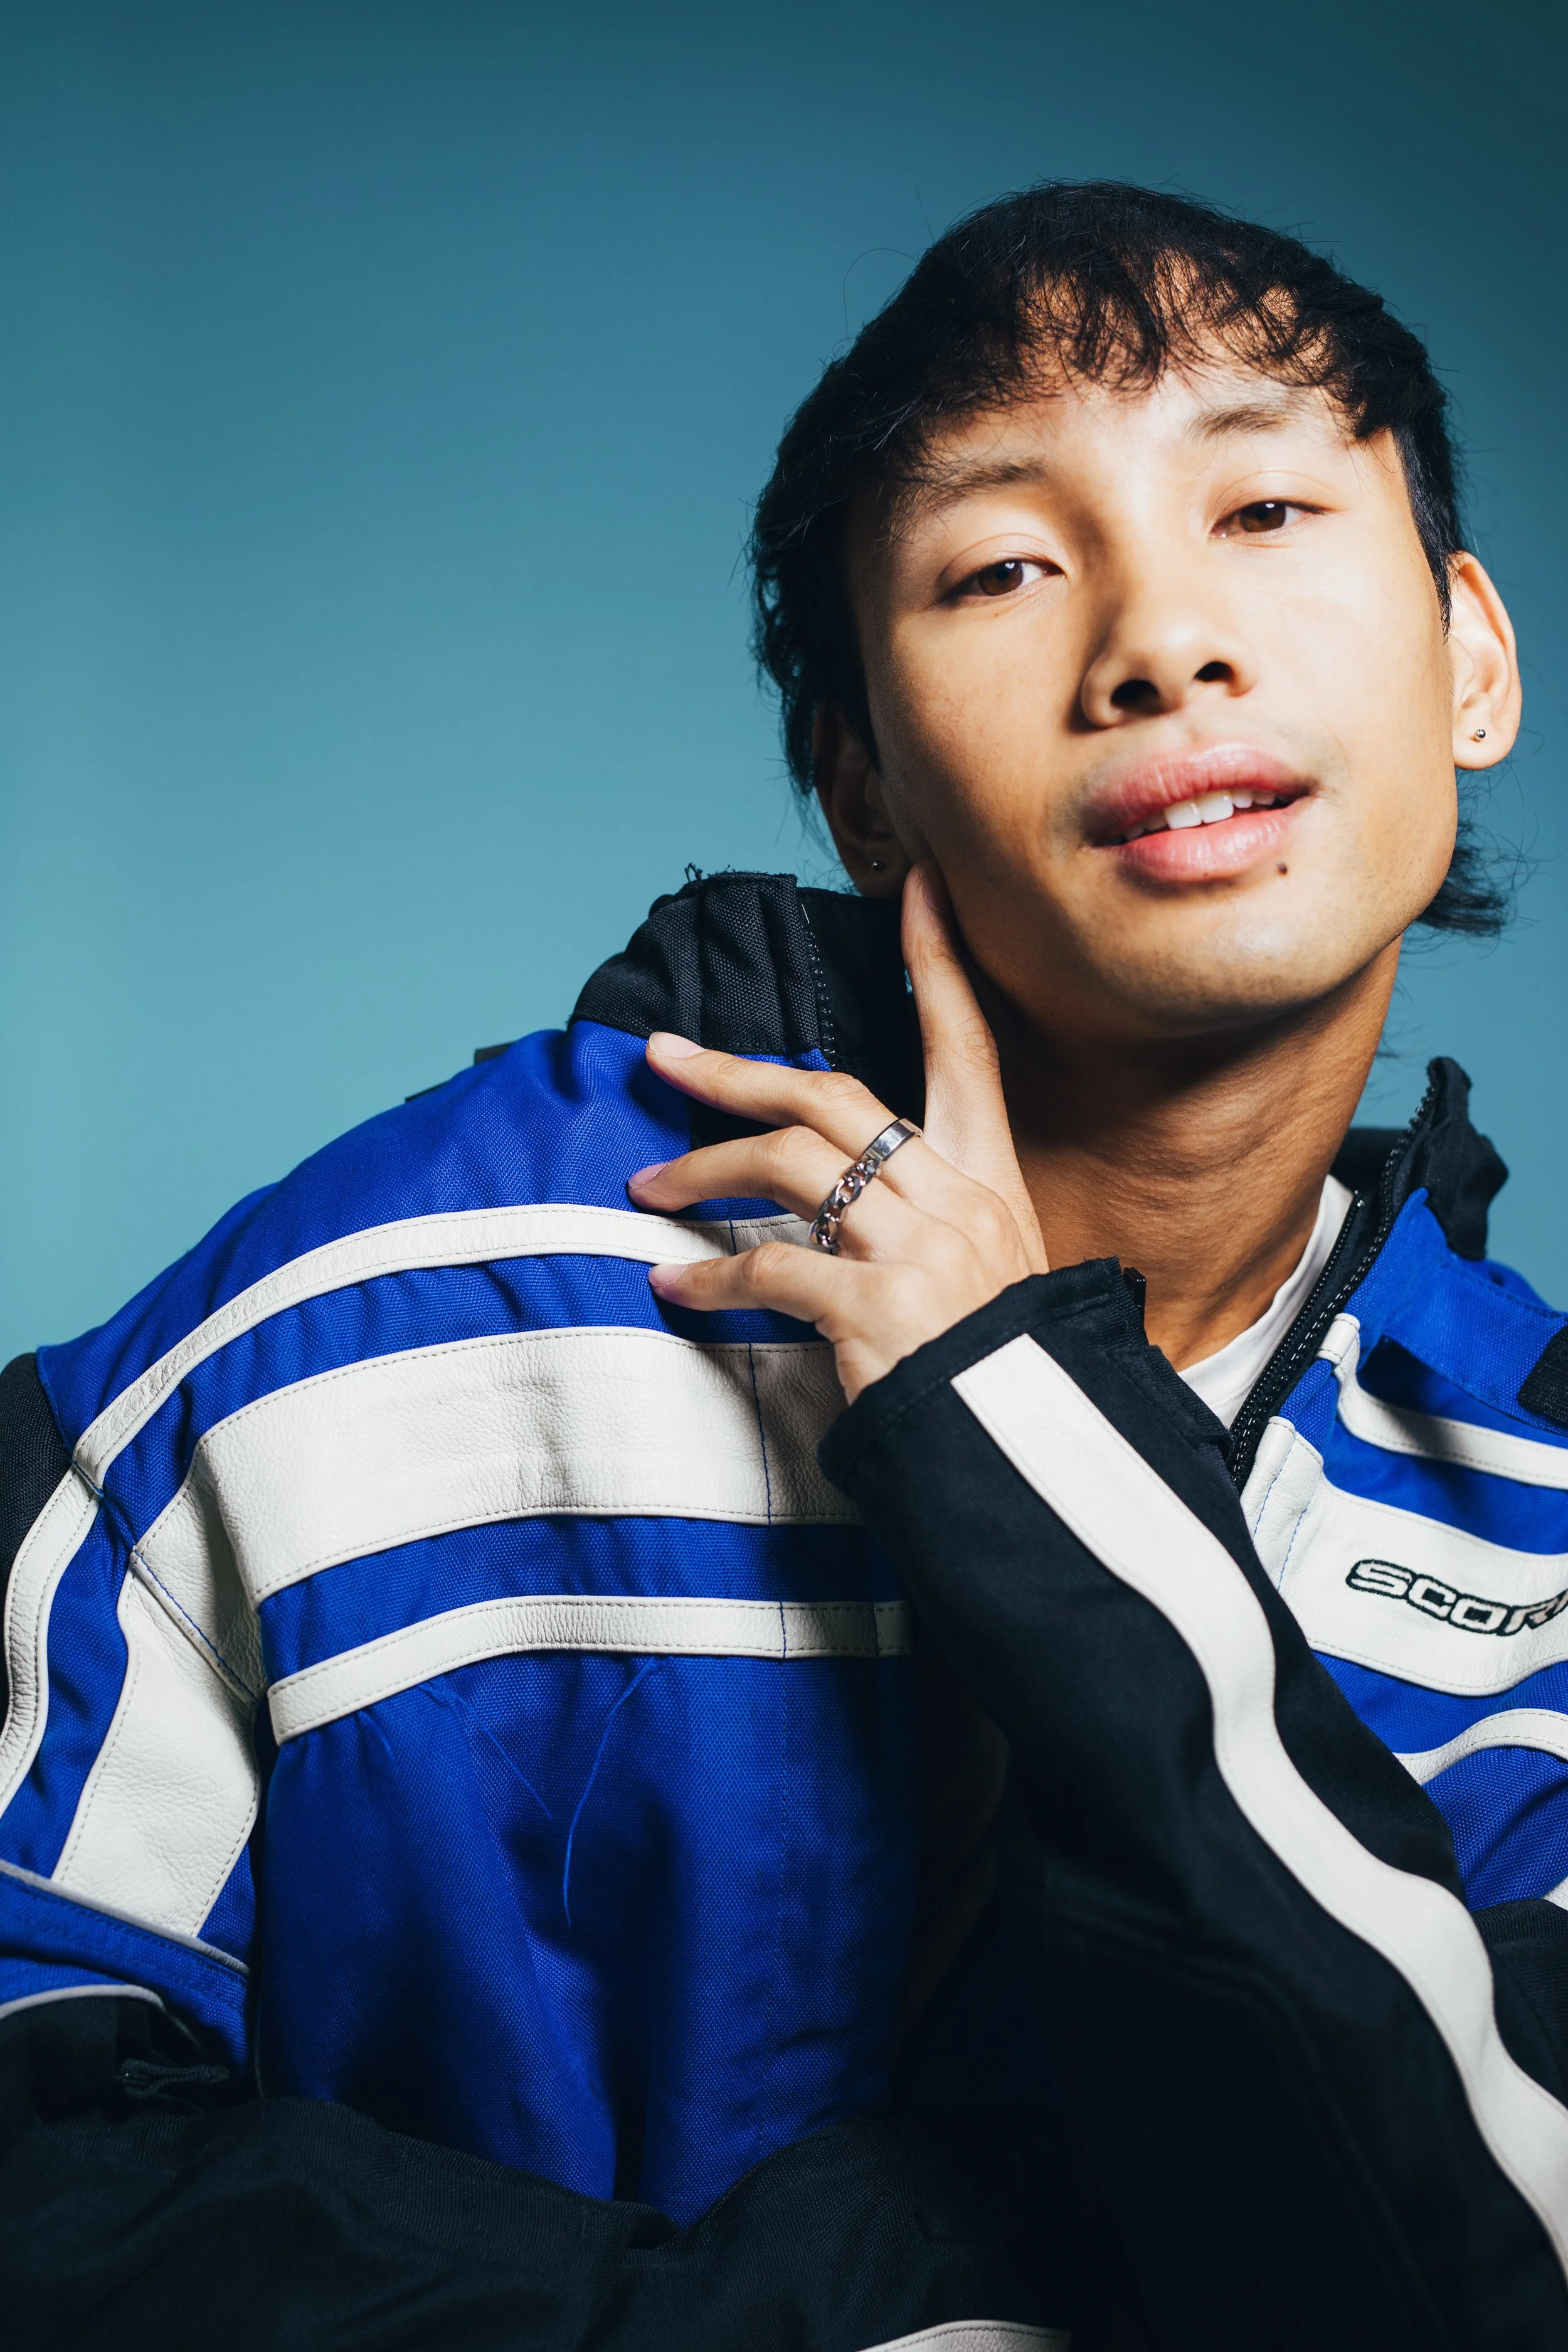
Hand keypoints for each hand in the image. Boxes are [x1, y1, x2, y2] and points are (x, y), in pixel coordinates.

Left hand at [629, 862, 1047, 1403]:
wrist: (1034, 1452)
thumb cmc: (1000, 1367)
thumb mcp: (991, 1271)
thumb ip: (930, 1219)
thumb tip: (853, 1195)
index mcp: (987, 1175)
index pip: (965, 1044)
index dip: (940, 961)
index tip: (918, 887)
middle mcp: (955, 1195)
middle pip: (830, 1092)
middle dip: (736, 1070)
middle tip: (665, 1057)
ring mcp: (917, 1246)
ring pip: (786, 1164)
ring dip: (700, 1172)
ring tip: (645, 1192)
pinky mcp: (877, 1305)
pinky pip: (771, 1268)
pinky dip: (709, 1280)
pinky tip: (674, 1290)